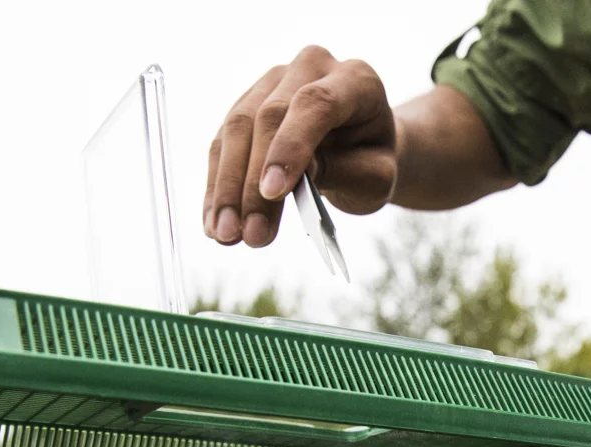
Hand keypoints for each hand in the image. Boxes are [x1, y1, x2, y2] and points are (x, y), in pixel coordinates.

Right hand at [204, 46, 395, 247]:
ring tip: (225, 235)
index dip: (291, 146)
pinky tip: (215, 221)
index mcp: (355, 79)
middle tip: (246, 234)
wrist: (361, 148)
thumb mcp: (375, 176)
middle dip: (251, 182)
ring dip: (226, 188)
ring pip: (237, 128)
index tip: (273, 193)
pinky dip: (218, 185)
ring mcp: (273, 81)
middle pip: (268, 117)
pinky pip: (223, 142)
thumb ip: (342, 172)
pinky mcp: (246, 103)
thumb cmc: (372, 162)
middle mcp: (310, 67)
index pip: (316, 104)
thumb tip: (287, 179)